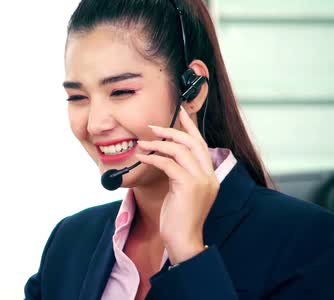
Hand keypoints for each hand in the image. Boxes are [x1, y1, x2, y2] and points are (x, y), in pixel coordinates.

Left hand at [135, 106, 218, 264]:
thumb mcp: (181, 192)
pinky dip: (154, 157)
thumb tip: (164, 157)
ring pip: (180, 150)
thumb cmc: (178, 219)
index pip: (201, 144)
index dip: (190, 126)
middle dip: (172, 130)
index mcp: (210, 176)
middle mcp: (209, 175)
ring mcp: (201, 181)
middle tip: (152, 127)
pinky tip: (142, 157)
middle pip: (193, 142)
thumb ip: (179, 174)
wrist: (182, 240)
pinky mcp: (189, 186)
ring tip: (142, 143)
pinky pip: (169, 164)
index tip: (180, 112)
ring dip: (159, 144)